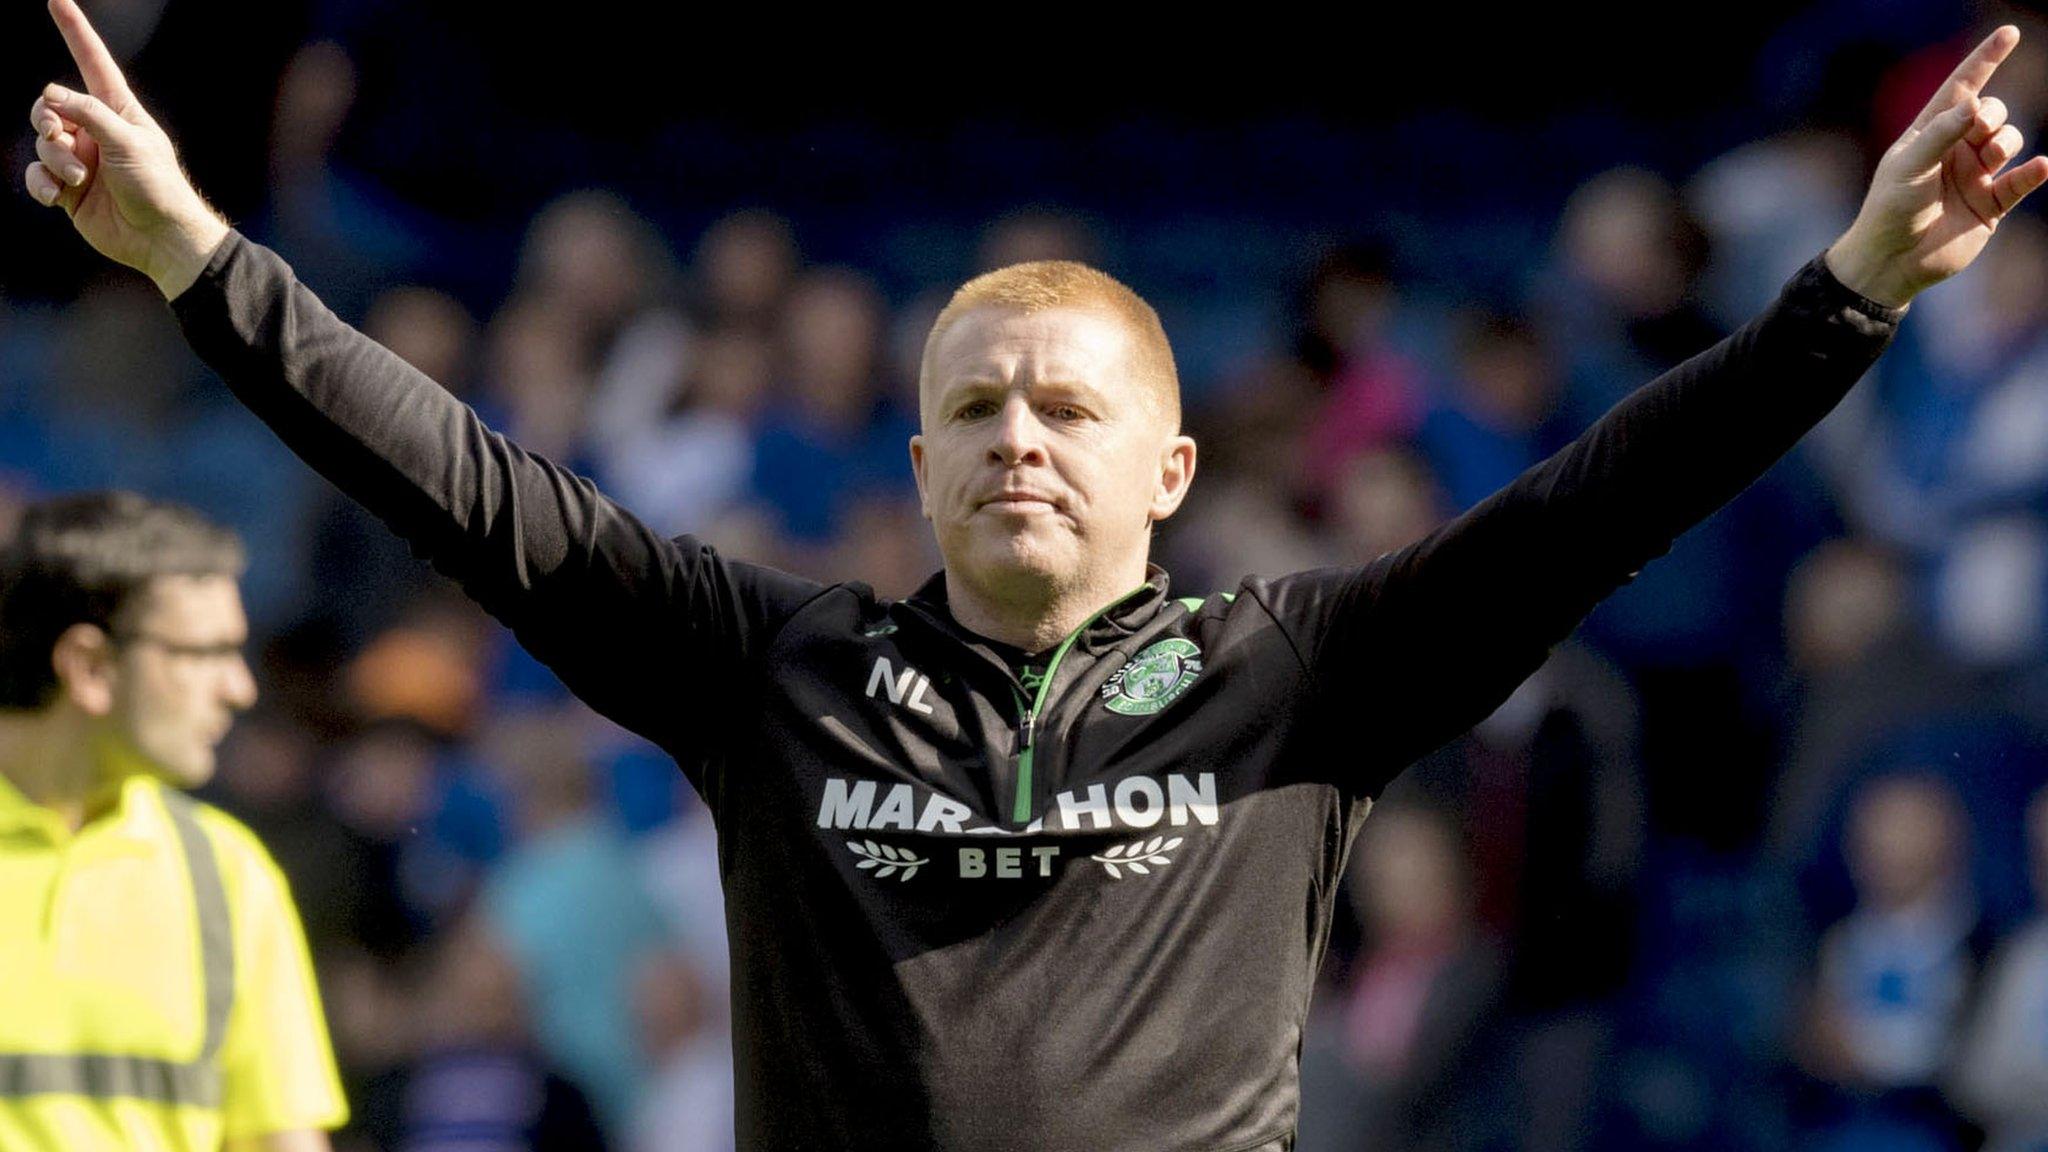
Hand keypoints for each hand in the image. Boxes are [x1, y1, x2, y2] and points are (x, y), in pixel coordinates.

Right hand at [23, 0, 228, 298]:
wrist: (160, 239)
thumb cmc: (157, 187)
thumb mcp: (128, 141)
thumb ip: (88, 113)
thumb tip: (50, 95)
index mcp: (118, 111)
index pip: (92, 62)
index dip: (75, 32)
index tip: (57, 0)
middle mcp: (96, 131)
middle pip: (48, 107)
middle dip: (47, 120)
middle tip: (64, 139)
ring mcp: (81, 159)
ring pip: (42, 143)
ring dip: (53, 159)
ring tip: (78, 178)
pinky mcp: (68, 189)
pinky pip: (37, 175)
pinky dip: (41, 183)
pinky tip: (55, 196)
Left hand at [1826, 25, 2047, 308]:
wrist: (1892, 261)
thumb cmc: (1890, 209)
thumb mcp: (1909, 167)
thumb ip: (1940, 133)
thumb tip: (1974, 102)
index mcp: (1929, 133)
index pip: (1962, 87)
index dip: (1985, 60)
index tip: (2009, 33)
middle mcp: (1955, 150)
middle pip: (1992, 112)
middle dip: (1994, 114)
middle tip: (1980, 131)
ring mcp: (1975, 175)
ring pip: (2010, 141)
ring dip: (2006, 143)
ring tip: (1989, 159)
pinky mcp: (1992, 204)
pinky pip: (2022, 181)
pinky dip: (2034, 172)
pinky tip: (2041, 166)